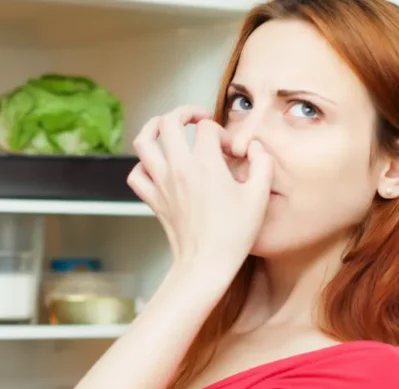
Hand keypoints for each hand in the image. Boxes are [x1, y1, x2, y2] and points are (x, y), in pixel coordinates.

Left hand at [127, 105, 273, 274]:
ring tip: (167, 126)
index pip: (207, 128)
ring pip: (143, 141)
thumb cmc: (233, 235)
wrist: (205, 265)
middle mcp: (178, 169)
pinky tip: (157, 165)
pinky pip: (136, 173)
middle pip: (169, 122)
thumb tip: (255, 148)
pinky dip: (143, 164)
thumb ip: (262, 164)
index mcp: (205, 165)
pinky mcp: (153, 199)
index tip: (232, 151)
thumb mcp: (258, 197)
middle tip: (198, 119)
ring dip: (154, 127)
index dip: (222, 133)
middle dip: (185, 113)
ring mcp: (161, 183)